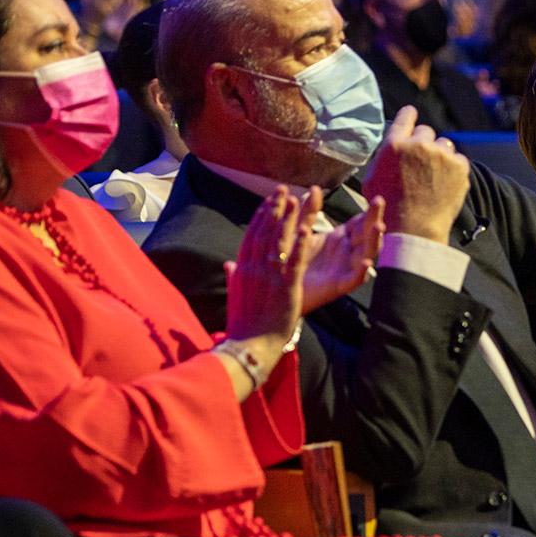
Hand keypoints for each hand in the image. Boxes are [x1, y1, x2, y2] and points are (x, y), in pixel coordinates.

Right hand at [224, 186, 313, 349]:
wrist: (249, 346)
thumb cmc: (243, 325)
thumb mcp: (235, 296)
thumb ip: (234, 276)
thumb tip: (229, 264)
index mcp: (242, 270)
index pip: (251, 236)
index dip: (260, 217)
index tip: (268, 202)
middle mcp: (253, 268)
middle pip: (264, 232)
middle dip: (274, 209)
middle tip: (282, 190)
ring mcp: (269, 276)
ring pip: (278, 241)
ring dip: (287, 218)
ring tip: (294, 198)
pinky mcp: (285, 287)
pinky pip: (294, 261)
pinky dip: (300, 244)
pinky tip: (306, 228)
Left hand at [301, 194, 385, 311]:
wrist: (281, 289)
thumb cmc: (293, 260)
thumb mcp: (299, 232)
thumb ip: (308, 212)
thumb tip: (315, 188)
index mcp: (341, 238)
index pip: (360, 221)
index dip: (369, 211)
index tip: (377, 198)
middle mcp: (348, 252)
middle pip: (367, 233)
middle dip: (375, 218)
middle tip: (380, 203)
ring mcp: (346, 268)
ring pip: (367, 253)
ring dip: (375, 241)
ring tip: (379, 227)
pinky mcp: (339, 286)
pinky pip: (355, 278)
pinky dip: (362, 270)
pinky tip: (367, 262)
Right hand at [361, 107, 470, 242]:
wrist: (413, 230)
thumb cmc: (388, 210)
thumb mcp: (372, 180)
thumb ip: (383, 158)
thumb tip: (391, 148)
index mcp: (394, 145)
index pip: (406, 118)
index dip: (410, 115)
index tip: (412, 113)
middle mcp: (419, 145)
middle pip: (426, 132)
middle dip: (424, 145)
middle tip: (422, 165)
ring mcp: (441, 154)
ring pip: (444, 145)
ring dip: (440, 156)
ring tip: (434, 178)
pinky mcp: (459, 166)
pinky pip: (459, 159)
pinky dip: (454, 169)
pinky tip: (445, 184)